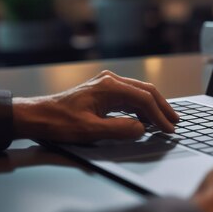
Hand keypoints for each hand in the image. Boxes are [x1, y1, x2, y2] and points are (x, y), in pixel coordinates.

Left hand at [12, 70, 178, 142]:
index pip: (143, 99)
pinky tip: (144, 119)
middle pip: (145, 91)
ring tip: (163, 122)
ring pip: (138, 93)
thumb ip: (119, 129)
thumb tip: (141, 128)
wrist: (38, 116)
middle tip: (174, 122)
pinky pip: (129, 97)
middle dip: (161, 107)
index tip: (168, 129)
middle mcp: (110, 81)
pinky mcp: (103, 91)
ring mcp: (106, 84)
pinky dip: (140, 107)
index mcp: (108, 87)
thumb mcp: (90, 130)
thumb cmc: (59, 122)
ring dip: (152, 107)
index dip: (158, 115)